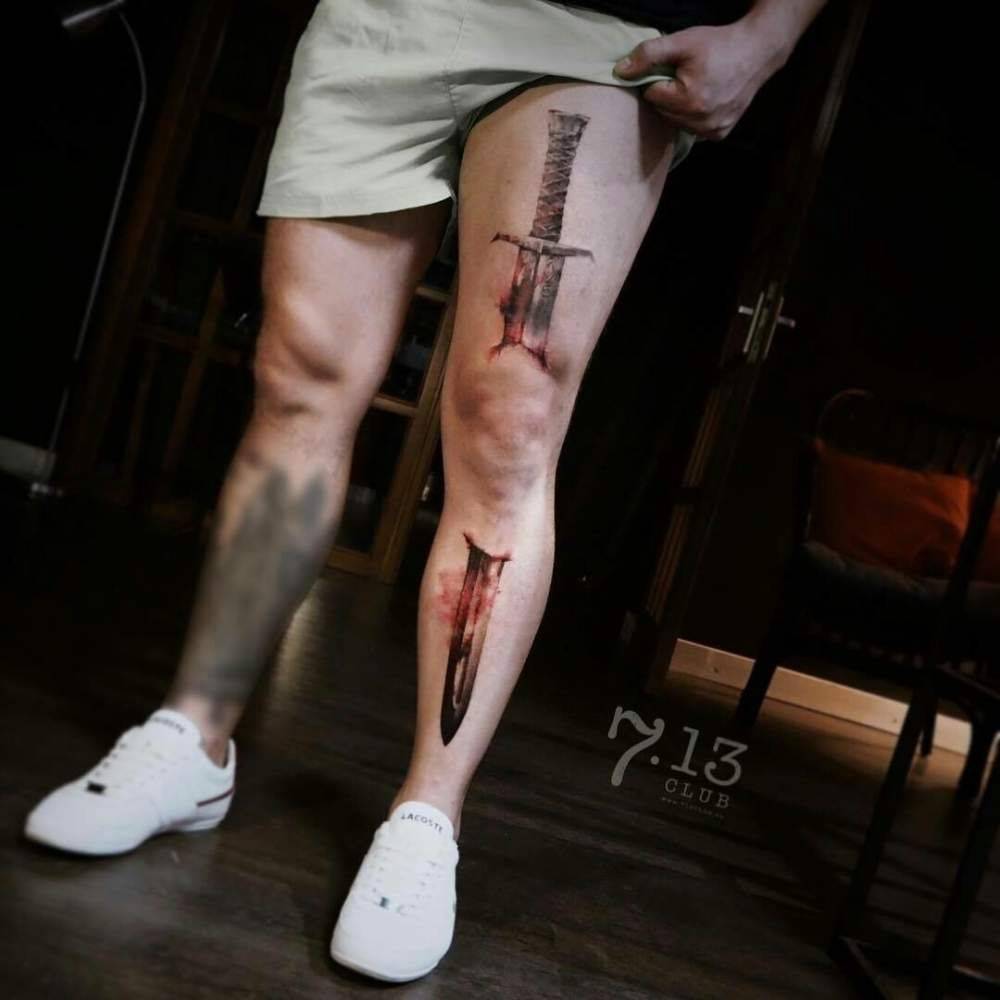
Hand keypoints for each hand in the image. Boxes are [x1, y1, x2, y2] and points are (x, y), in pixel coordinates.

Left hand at [614, 21, 787, 140]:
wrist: (758, 52)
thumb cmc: (719, 44)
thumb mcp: (682, 42)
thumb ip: (648, 55)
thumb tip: (619, 71)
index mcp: (689, 101)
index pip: (652, 97)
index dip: (657, 80)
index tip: (673, 68)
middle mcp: (701, 122)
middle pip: (663, 113)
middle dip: (667, 96)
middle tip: (684, 76)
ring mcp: (712, 131)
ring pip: (677, 123)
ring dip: (678, 108)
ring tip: (695, 87)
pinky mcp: (720, 134)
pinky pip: (693, 129)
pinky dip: (693, 117)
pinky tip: (704, 100)